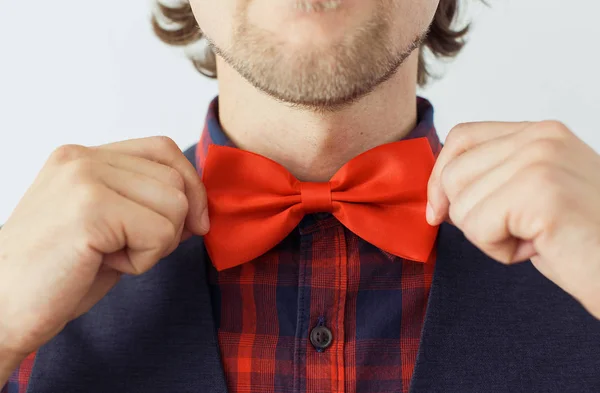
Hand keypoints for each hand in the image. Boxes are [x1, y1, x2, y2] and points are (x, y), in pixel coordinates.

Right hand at [0, 136, 208, 367]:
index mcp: (84, 157)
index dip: (190, 185)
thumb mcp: (107, 224)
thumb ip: (145, 203)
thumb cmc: (56, 272)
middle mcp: (83, 159)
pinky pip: (160, 233)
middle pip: (175, 180)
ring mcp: (84, 180)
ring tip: (111, 255)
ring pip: (175, 205)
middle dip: (171, 224)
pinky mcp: (90, 210)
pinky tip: (106, 264)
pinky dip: (144, 260)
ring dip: (156, 244)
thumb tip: (199, 208)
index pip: (162, 150)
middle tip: (128, 249)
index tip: (194, 223)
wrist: (3, 309)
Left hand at [427, 121, 599, 318]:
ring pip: (461, 204)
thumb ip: (493, 177)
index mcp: (540, 132)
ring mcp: (541, 160)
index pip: (461, 137)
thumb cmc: (579, 241)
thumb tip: (439, 191)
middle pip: (454, 173)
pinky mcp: (541, 192)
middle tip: (518, 229)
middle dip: (471, 215)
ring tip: (534, 237)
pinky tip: (539, 248)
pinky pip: (478, 227)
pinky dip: (500, 250)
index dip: (440, 176)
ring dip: (488, 236)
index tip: (439, 210)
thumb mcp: (530, 195)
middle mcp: (541, 137)